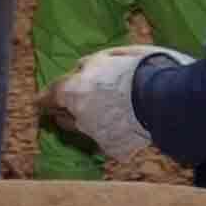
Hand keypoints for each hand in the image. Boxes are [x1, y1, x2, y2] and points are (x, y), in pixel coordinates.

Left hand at [46, 45, 158, 163]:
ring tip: (103, 113)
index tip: (39, 101)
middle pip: (63, 117)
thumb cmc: (137, 67)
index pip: (46, 98)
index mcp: (71, 91)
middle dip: (65, 111)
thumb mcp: (108, 55)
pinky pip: (107, 140)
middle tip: (71, 104)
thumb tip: (80, 70)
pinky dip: (112, 133)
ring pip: (84, 130)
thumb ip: (88, 66)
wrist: (166, 95)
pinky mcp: (114, 149)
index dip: (43, 99)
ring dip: (88, 122)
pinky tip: (124, 123)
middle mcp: (78, 117)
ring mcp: (95, 136)